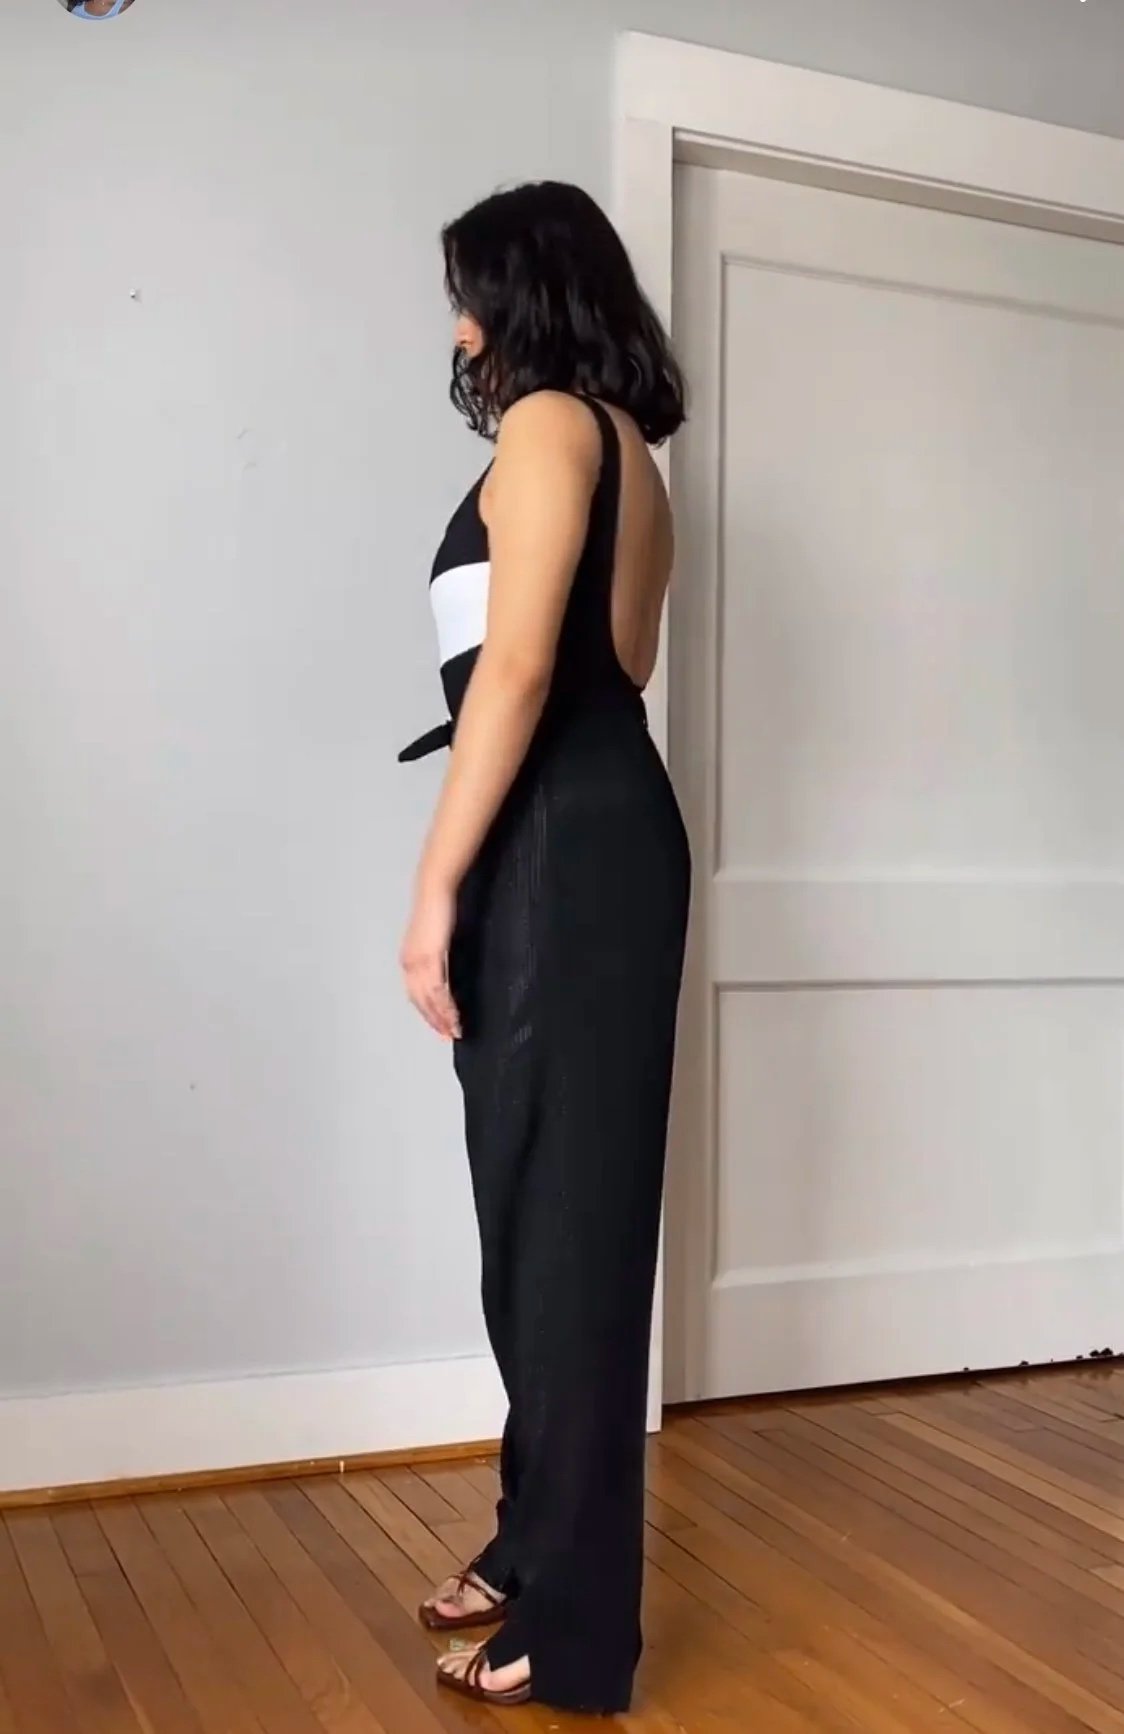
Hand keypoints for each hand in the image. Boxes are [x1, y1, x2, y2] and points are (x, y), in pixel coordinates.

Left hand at [400, 875, 461, 1039]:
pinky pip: (438, 987)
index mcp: (409, 961)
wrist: (434, 890)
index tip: (440, 1027)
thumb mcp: (433, 937)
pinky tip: (453, 1013)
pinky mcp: (431, 957)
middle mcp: (409, 964)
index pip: (416, 995)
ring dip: (442, 1017)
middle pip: (420, 1001)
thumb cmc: (437, 910)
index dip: (427, 1013)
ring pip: (429, 999)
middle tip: (449, 1036)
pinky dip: (445, 1004)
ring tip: (455, 1030)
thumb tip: (443, 970)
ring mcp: (418, 962)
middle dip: (435, 1021)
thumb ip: (435, 954)